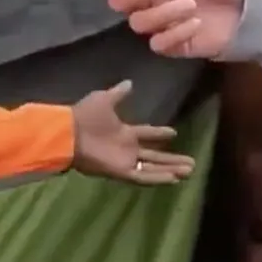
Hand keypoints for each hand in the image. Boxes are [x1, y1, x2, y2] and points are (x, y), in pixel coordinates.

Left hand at [71, 80, 195, 183]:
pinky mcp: (121, 172)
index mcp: (123, 132)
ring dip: (170, 169)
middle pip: (155, 155)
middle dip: (172, 159)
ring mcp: (125, 161)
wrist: (69, 133)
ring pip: (153, 167)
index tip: (174, 132)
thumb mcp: (104, 99)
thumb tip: (130, 82)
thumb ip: (119, 93)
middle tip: (192, 162)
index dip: (159, 134)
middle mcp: (127, 148)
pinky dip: (158, 178)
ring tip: (190, 171)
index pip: (147, 134)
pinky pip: (143, 176)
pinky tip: (174, 178)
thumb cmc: (85, 116)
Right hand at [98, 0, 244, 57]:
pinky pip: (158, 43)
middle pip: (119, 2)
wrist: (252, 5)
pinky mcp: (174, 45)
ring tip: (192, 4)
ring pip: (138, 23)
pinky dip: (175, 32)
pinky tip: (196, 23)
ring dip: (162, 12)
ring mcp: (161, 24)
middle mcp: (151, 0)